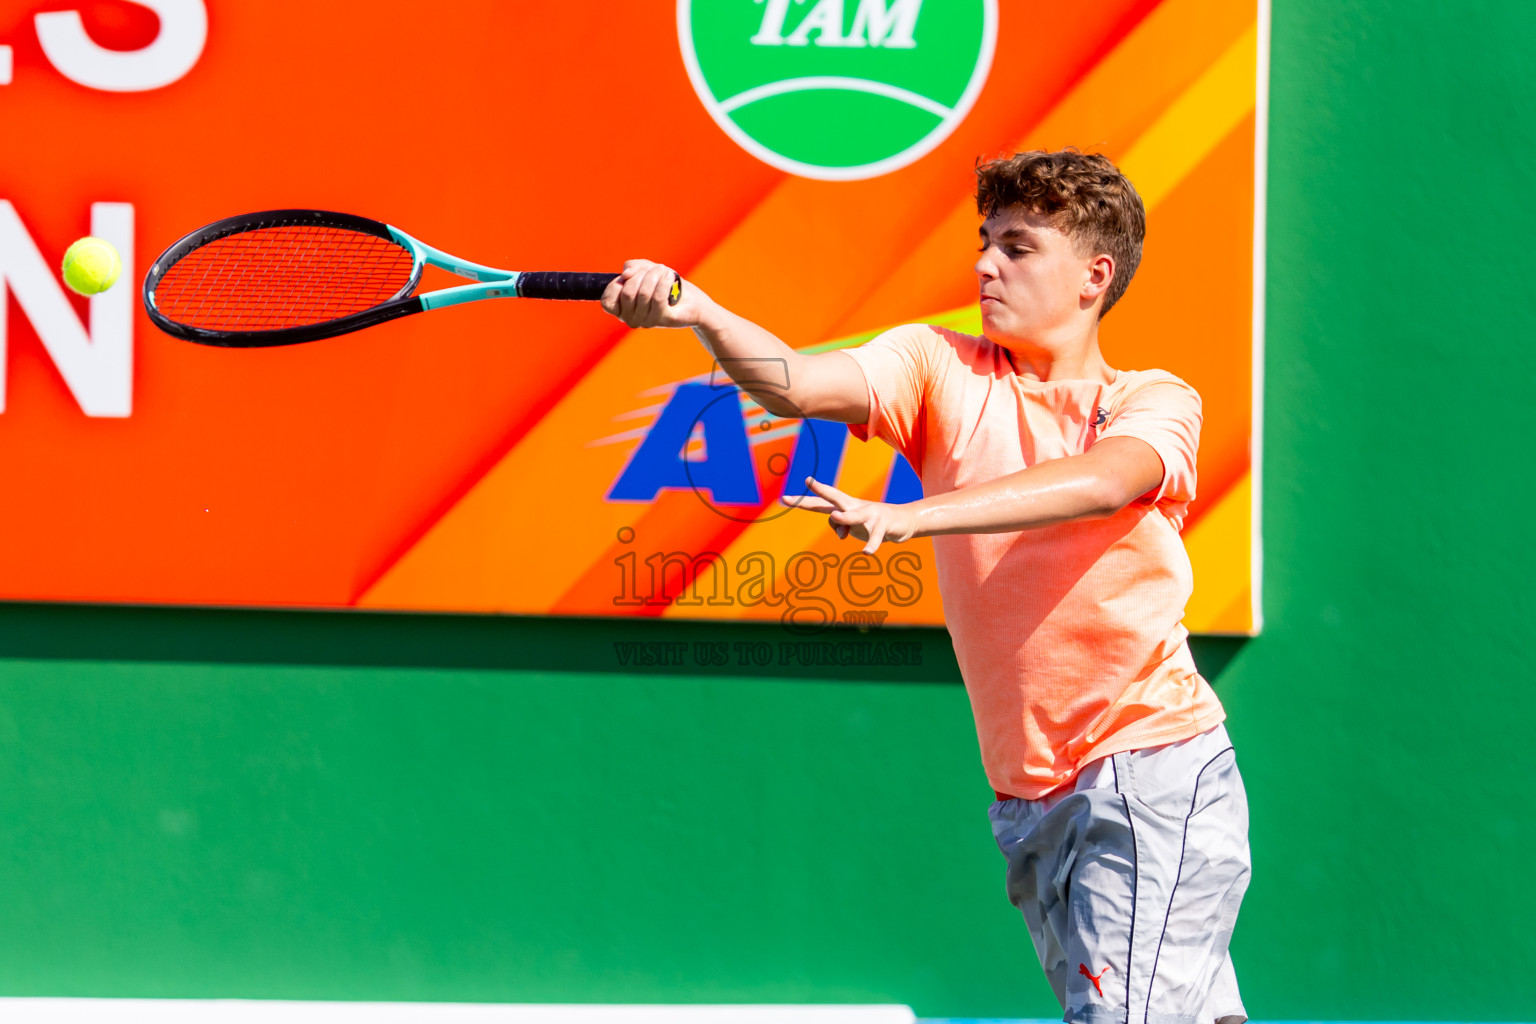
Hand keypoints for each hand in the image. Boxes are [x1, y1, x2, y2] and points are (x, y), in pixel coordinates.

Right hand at [601, 259, 710, 328]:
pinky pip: (658, 298)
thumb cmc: (664, 284)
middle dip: (641, 274)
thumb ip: (632, 267)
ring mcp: (646, 322)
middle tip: (655, 269)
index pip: (607, 301)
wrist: (690, 299)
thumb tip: (625, 275)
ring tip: (664, 271)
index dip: (616, 284)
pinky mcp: (663, 320)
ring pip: (643, 293)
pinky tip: (669, 276)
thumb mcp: (644, 269)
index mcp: (621, 310)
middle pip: (627, 292)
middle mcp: (631, 319)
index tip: (630, 275)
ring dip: (654, 275)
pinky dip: (664, 282)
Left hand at [783, 477, 917, 553]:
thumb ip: (840, 527)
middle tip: (808, 482)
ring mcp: (870, 514)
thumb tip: (839, 533)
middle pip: (835, 497)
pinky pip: (875, 537)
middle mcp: (855, 506)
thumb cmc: (871, 522)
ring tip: (837, 521)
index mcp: (846, 506)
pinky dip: (871, 545)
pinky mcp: (883, 526)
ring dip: (845, 519)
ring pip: (854, 516)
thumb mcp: (852, 527)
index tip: (785, 497)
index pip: (822, 502)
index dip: (804, 499)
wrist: (902, 521)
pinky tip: (866, 553)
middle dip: (820, 491)